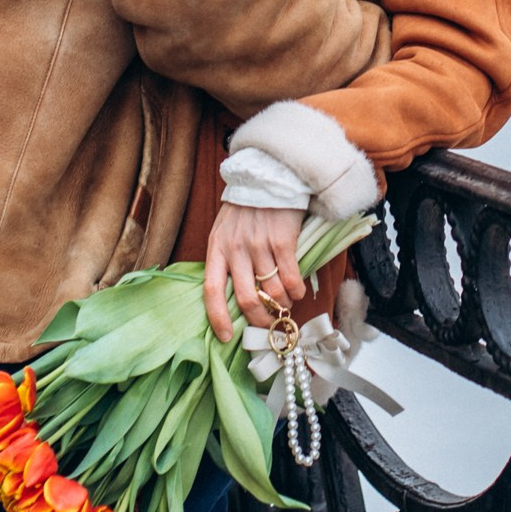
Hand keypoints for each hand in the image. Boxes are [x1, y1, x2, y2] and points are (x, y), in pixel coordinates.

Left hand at [203, 203, 306, 342]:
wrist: (268, 175)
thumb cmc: (247, 207)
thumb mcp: (225, 230)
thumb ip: (228, 258)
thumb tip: (238, 296)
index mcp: (217, 247)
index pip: (212, 290)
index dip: (218, 317)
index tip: (226, 337)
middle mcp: (236, 249)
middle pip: (247, 298)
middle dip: (260, 319)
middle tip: (269, 324)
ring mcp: (259, 245)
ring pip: (272, 292)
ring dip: (282, 305)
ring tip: (287, 304)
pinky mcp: (282, 240)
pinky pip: (290, 278)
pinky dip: (296, 291)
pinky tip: (298, 291)